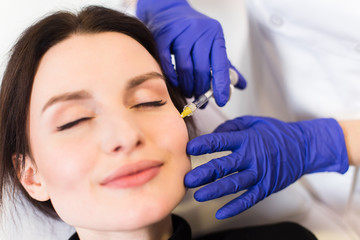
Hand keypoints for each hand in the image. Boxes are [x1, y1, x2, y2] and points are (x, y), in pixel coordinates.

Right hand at [136, 0, 245, 105]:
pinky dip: (172, 77)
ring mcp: (181, 34)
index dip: (221, 85)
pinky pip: (168, 62)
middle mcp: (199, 33)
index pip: (221, 65)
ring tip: (189, 92)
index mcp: (215, 35)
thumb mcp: (213, 45)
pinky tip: (176, 83)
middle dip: (201, 89)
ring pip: (185, 68)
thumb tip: (241, 85)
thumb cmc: (193, 33)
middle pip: (201, 69)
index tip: (222, 101)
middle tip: (200, 99)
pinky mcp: (164, 36)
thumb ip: (226, 66)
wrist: (169, 13)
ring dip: (187, 86)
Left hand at [185, 116, 348, 218]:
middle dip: (204, 173)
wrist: (304, 147)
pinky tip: (221, 213)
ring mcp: (259, 174)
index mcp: (246, 139)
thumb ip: (231, 127)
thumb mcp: (253, 122)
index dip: (203, 145)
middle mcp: (251, 157)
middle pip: (224, 166)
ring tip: (199, 195)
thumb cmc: (276, 133)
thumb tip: (212, 134)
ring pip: (234, 184)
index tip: (189, 148)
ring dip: (215, 191)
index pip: (220, 142)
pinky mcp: (266, 187)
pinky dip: (235, 207)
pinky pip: (249, 199)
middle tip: (188, 179)